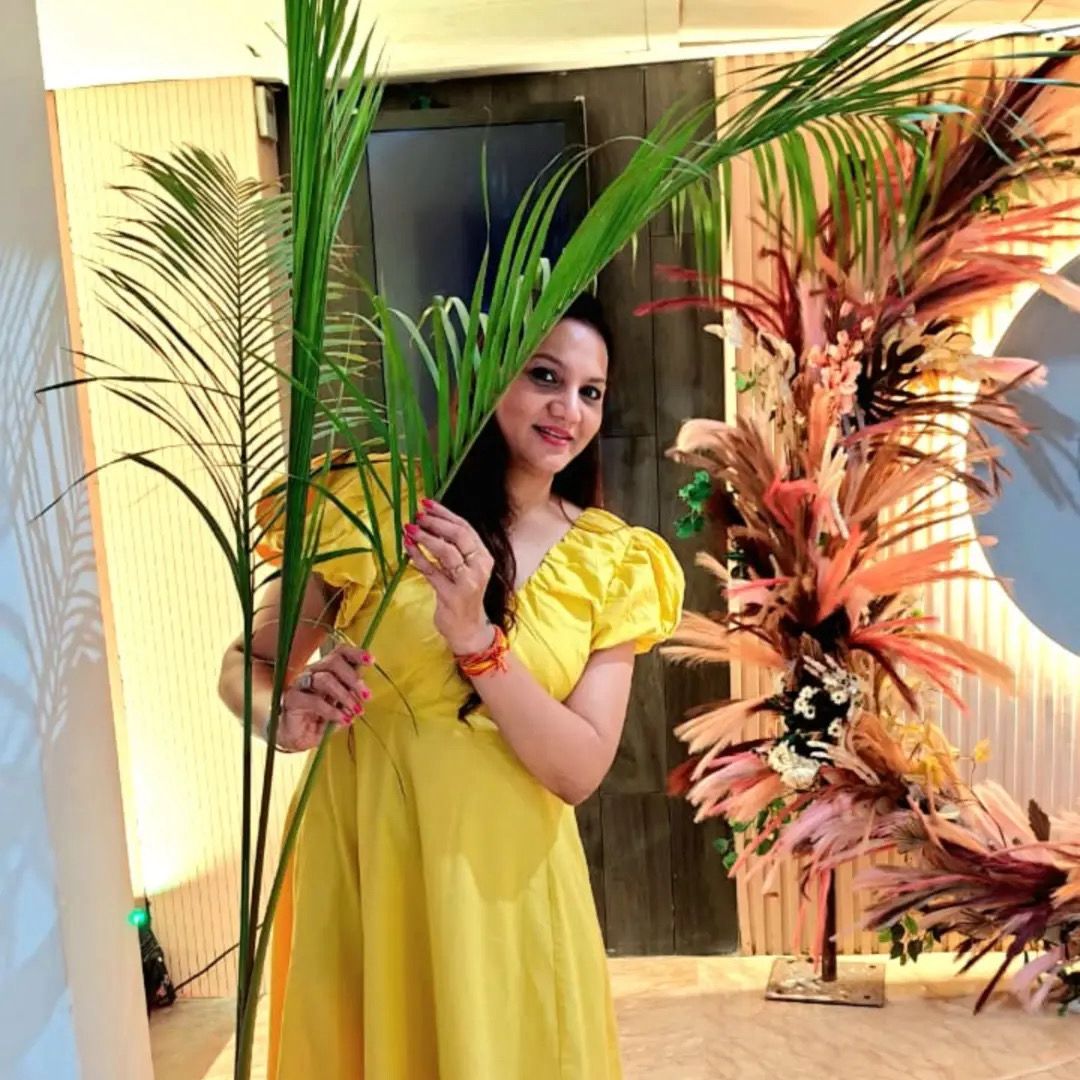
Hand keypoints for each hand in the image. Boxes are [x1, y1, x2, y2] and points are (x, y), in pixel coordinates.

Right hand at [274, 645, 372, 751]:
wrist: (299, 737)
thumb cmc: (322, 718)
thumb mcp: (342, 706)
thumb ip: (352, 695)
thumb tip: (364, 692)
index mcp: (326, 669)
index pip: (340, 653)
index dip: (355, 653)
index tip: (371, 660)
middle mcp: (313, 672)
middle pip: (333, 662)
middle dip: (353, 678)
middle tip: (366, 697)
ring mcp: (300, 683)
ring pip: (325, 679)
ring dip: (345, 696)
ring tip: (356, 711)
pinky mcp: (292, 699)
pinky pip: (315, 701)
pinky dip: (332, 711)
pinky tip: (343, 720)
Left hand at [403, 499, 495, 654]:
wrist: (469, 630)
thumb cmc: (464, 596)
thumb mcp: (464, 570)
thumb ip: (453, 549)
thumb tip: (429, 523)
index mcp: (484, 557)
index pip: (466, 528)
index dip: (445, 513)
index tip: (427, 503)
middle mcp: (479, 567)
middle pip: (459, 536)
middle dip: (436, 522)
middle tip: (417, 514)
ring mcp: (467, 582)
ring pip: (446, 552)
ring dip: (426, 537)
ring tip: (409, 528)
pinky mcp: (451, 595)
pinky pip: (432, 571)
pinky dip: (418, 557)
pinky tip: (407, 548)